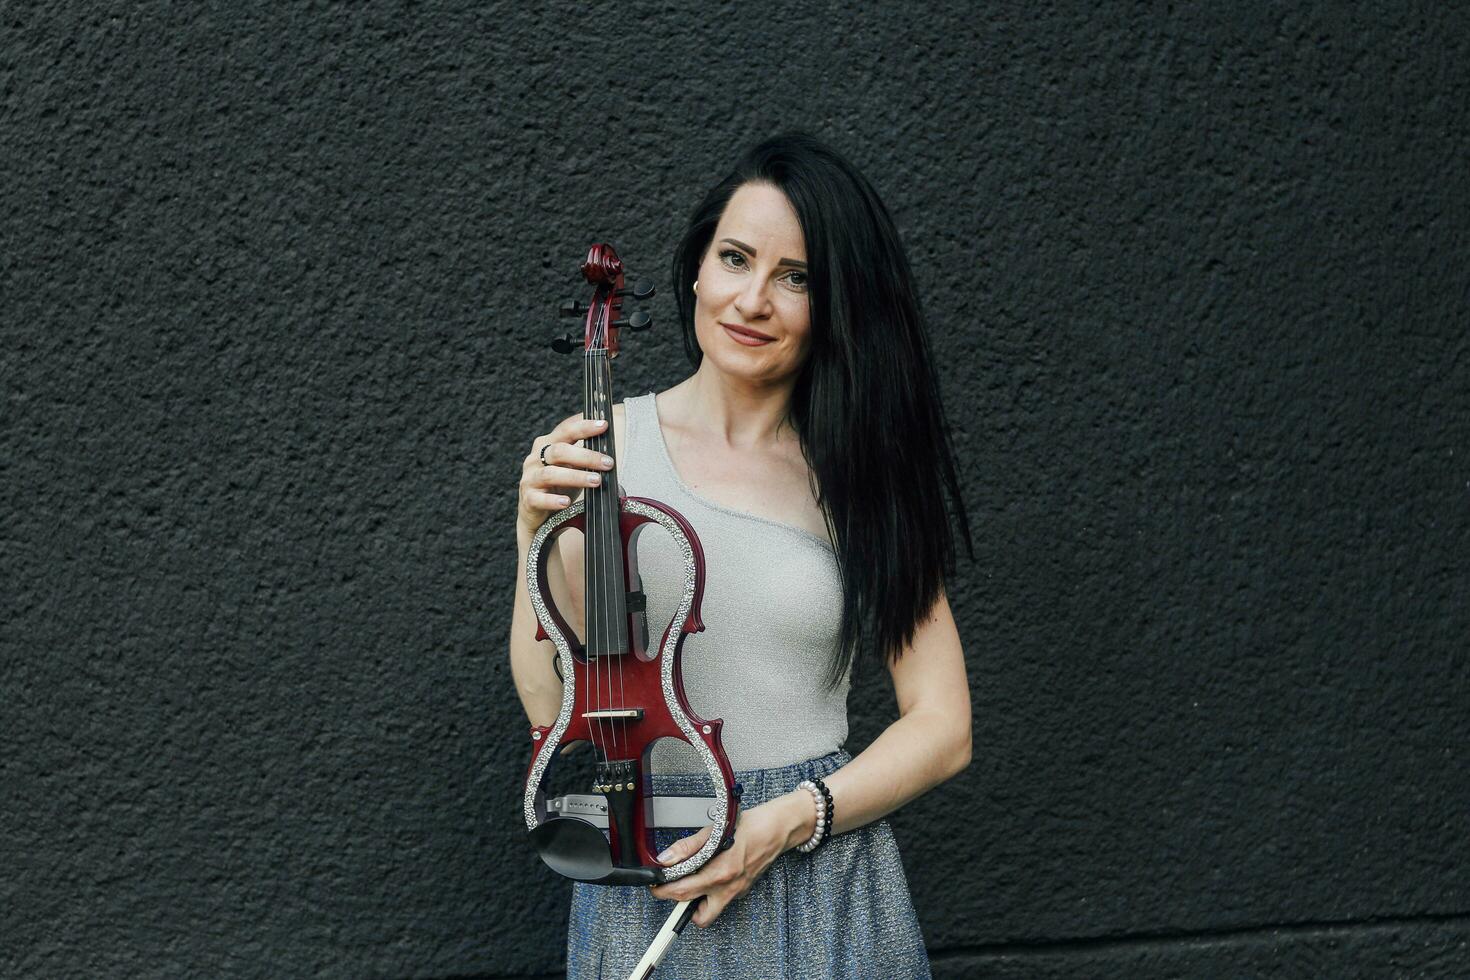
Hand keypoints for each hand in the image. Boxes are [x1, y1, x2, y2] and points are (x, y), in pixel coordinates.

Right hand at [518, 414, 614, 537]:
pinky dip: (554, 500)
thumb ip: (584, 455)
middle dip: (586, 456)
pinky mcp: (528, 499)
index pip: (565, 430)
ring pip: (551, 474)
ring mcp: (530, 478)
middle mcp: (536, 458)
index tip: (604, 425)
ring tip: (596, 481)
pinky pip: (540, 499)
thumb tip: (611, 449)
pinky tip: (567, 502)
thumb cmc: (558, 484)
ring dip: (576, 477)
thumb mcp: (570, 465)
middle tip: (608, 463)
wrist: (535, 510)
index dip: (584, 427)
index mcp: (547, 444)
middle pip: (559, 451)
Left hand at [647, 793, 811, 927]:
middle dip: (678, 904)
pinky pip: (720, 901)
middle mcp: (729, 888)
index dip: (664, 892)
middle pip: (696, 915)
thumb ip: (687, 848)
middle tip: (668, 888)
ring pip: (709, 913)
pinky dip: (708, 893)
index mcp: (721, 873)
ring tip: (688, 883)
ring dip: (695, 903)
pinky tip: (707, 875)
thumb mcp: (713, 831)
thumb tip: (667, 858)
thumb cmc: (751, 826)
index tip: (655, 886)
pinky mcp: (741, 890)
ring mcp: (737, 892)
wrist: (778, 828)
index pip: (684, 892)